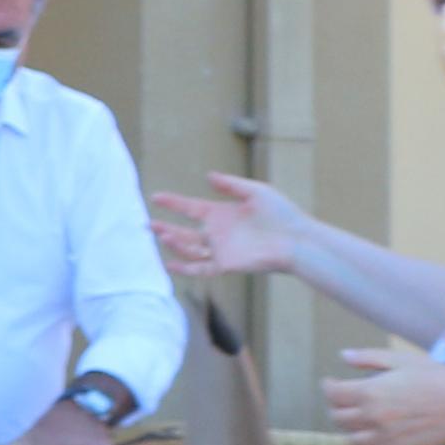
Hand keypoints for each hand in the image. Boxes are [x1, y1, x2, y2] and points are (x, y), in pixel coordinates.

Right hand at [148, 174, 303, 282]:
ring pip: (189, 249)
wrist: (297, 240)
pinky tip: (169, 264)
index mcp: (221, 214)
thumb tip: (208, 176)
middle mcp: (217, 233)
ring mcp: (221, 250)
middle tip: (147, 224)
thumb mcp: (256, 191)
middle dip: (165, 228)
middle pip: (184, 231)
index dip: (173, 203)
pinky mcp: (227, 265)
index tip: (156, 197)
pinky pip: (201, 268)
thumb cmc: (282, 214)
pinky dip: (184, 268)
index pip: (190, 208)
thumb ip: (231, 185)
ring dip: (174, 243)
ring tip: (161, 235)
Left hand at [322, 341, 444, 444]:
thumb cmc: (436, 377)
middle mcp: (373, 416)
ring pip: (352, 439)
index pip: (333, 394)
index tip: (331, 382)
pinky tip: (373, 436)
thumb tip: (344, 355)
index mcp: (370, 392)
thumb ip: (369, 358)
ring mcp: (385, 437)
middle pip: (338, 417)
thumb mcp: (400, 360)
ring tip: (358, 419)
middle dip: (337, 407)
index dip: (328, 387)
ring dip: (351, 429)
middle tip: (344, 400)